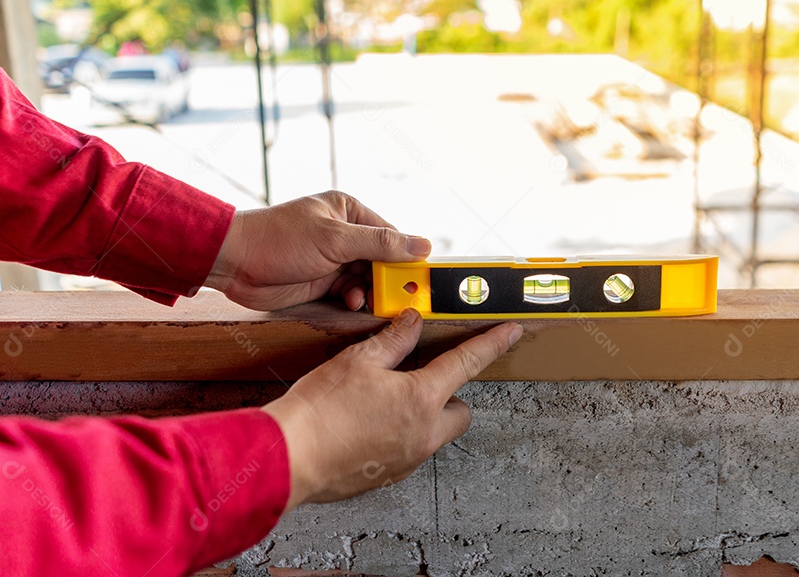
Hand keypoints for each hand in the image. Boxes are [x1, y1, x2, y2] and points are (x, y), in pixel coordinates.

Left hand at [205, 191, 430, 310]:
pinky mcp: (322, 282)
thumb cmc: (280, 239)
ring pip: (368, 280)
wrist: (234, 263)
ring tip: (366, 300)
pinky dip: (355, 300)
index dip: (407, 258)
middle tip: (401, 297)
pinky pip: (351, 292)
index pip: (391, 235)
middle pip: (383, 260)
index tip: (422, 278)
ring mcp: (333, 259)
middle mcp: (344, 234)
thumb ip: (380, 244)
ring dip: (371, 292)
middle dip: (390, 279)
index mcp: (349, 211)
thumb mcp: (335, 239)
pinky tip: (352, 303)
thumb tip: (422, 245)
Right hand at [262, 309, 521, 509]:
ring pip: (433, 432)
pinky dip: (398, 435)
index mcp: (421, 399)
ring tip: (381, 402)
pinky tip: (366, 424)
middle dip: (447, 395)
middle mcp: (424, 434)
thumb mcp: (357, 360)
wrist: (287, 458)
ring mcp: (407, 459)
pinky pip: (408, 450)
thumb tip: (412, 322)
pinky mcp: (388, 477)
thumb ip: (393, 340)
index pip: (467, 363)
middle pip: (460, 411)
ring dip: (421, 416)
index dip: (491, 344)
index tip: (510, 333)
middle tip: (416, 379)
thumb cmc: (318, 410)